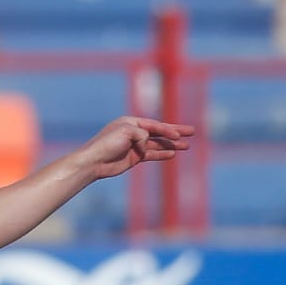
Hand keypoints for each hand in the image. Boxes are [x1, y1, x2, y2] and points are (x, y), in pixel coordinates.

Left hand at [76, 116, 194, 180]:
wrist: (93, 162)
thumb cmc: (107, 144)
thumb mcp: (126, 132)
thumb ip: (142, 135)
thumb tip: (147, 146)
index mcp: (130, 122)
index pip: (154, 125)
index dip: (168, 129)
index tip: (180, 135)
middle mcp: (133, 133)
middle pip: (159, 132)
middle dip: (175, 132)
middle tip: (192, 132)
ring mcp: (134, 146)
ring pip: (157, 144)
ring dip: (172, 145)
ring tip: (187, 146)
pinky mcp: (133, 158)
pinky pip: (151, 155)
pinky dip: (162, 154)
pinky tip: (172, 154)